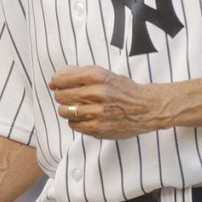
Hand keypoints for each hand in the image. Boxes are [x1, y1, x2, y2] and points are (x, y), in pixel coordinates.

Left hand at [49, 65, 167, 138]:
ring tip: (76, 108)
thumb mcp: (104, 74)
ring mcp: (97, 111)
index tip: (56, 85)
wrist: (146, 108)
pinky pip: (74, 125)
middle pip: (61, 96)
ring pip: (65, 111)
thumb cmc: (123, 89)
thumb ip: (79, 73)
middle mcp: (97, 92)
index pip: (61, 80)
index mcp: (96, 76)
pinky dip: (75, 121)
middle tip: (68, 97)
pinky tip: (84, 117)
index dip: (56, 83)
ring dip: (67, 110)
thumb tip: (56, 78)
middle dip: (61, 96)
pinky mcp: (98, 127)